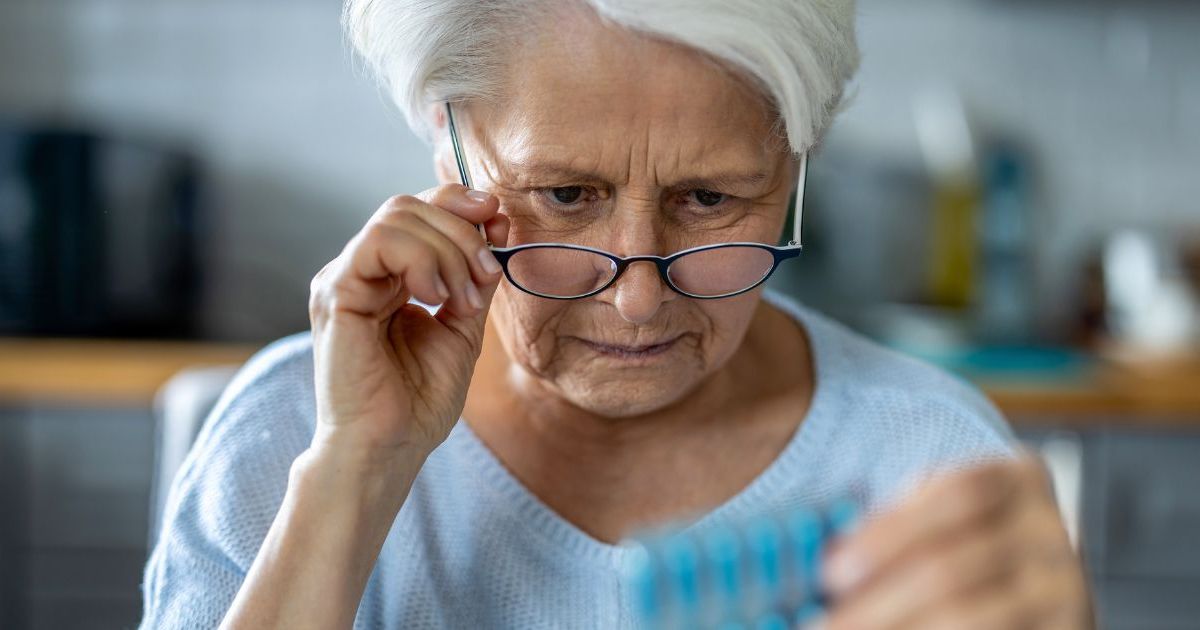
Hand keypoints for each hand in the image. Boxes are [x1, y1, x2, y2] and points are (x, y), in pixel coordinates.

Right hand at [307, 184, 508, 458]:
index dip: (461, 205)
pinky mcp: (335, 292)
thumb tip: (495, 222)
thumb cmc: (419, 401)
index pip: (418, 210)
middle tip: (486, 277)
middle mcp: (361, 271)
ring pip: (397, 215)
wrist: (389, 447)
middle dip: (463, 232)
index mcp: (387, 276)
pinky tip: (434, 297)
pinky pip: (378, 242)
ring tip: (460, 300)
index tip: (499, 223)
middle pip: (410, 205)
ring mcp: (344, 278)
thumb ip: (474, 277)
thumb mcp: (462, 326)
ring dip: (448, 251)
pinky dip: (420, 260)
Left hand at [819, 455, 1092, 629]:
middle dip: (875, 604)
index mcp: (1019, 477)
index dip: (890, 532)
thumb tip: (815, 563)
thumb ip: (890, 530)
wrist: (1024, 599)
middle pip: (953, 568)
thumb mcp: (932, 521)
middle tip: (820, 625)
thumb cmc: (952, 551)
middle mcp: (1053, 531)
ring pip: (969, 616)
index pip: (960, 493)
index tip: (830, 571)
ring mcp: (1068, 591)